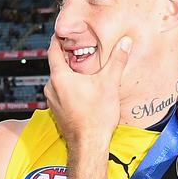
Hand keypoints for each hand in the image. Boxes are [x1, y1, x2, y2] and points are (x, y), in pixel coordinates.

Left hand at [44, 34, 131, 149]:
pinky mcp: (57, 113)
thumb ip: (117, 61)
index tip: (63, 33)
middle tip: (80, 52)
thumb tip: (125, 43)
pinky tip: (83, 92)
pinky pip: (61, 95)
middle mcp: (51, 88)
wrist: (89, 145)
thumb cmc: (96, 117)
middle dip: (68, 59)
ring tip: (83, 73)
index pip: (53, 50)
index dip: (58, 39)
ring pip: (59, 82)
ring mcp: (52, 102)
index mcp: (60, 77)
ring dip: (69, 76)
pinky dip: (69, 90)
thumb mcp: (109, 83)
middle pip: (57, 66)